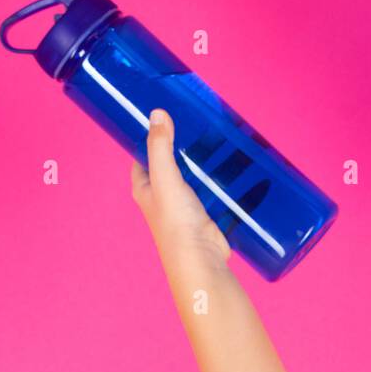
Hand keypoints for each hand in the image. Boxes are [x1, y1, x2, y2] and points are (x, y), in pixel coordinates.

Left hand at [131, 108, 231, 270]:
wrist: (200, 258)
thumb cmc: (176, 221)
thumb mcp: (164, 177)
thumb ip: (160, 146)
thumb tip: (157, 113)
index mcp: (144, 190)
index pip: (142, 157)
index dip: (148, 138)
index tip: (164, 117)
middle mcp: (161, 197)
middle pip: (169, 164)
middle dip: (180, 146)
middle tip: (195, 121)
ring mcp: (184, 205)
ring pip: (191, 176)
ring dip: (201, 161)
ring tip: (215, 136)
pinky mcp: (205, 212)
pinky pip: (210, 189)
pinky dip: (217, 178)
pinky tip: (228, 163)